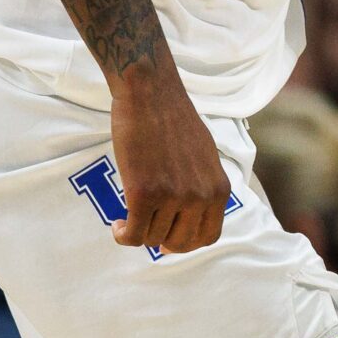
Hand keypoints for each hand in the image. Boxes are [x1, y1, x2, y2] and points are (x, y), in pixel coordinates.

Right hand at [108, 71, 227, 252]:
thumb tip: (189, 212)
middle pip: (181, 243)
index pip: (209, 236)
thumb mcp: (204, 157)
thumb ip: (202, 185)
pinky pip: (133, 234)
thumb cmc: (173, 121)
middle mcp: (201, 196)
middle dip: (161, 241)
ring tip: (128, 218)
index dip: (186, 243)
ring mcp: (174, 196)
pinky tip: (117, 225)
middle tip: (145, 228)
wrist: (151, 95)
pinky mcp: (145, 193)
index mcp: (219, 188)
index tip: (169, 238)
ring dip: (138, 234)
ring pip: (153, 239)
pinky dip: (123, 236)